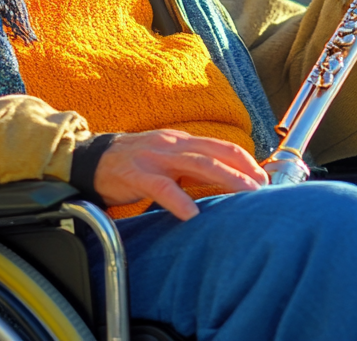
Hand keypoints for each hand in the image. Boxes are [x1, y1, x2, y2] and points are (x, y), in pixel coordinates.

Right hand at [93, 129, 267, 220]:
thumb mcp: (167, 159)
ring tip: (245, 194)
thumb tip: (225, 181)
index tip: (264, 177)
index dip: (245, 160)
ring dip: (225, 179)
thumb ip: (192, 167)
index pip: (221, 146)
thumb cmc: (135, 163)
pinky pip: (161, 188)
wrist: (92, 158)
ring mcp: (155, 157)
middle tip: (263, 187)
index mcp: (182, 141)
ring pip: (197, 164)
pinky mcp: (136, 174)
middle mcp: (173, 144)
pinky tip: (192, 214)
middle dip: (243, 170)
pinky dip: (179, 200)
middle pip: (215, 153)